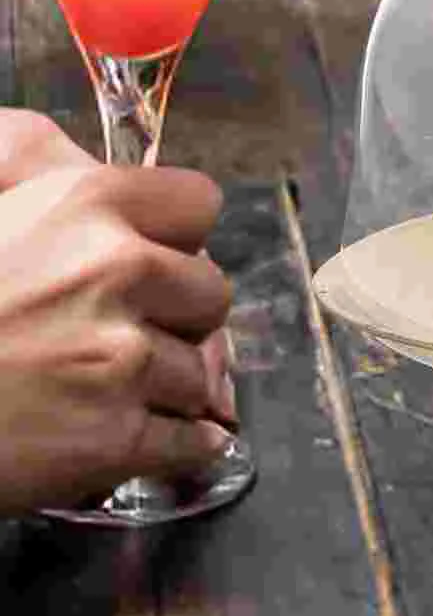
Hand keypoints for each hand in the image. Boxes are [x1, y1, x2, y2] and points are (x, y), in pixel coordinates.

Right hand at [0, 110, 234, 514]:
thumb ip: (39, 170)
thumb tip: (99, 166)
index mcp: (85, 205)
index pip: (198, 204)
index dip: (178, 238)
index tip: (158, 260)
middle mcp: (115, 273)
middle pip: (211, 293)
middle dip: (177, 317)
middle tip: (125, 333)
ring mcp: (119, 359)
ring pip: (199, 372)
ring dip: (165, 387)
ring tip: (103, 390)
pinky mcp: (111, 439)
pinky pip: (190, 442)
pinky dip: (179, 449)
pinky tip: (147, 439)